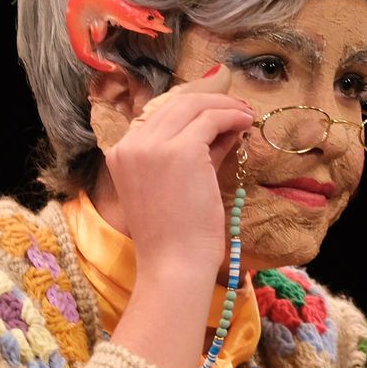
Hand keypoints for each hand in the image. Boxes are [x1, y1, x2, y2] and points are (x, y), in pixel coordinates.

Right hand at [98, 66, 253, 367]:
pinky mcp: (179, 150)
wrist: (174, 265)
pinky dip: (231, 116)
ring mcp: (152, 145)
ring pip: (193, 106)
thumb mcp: (180, 184)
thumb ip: (197, 152)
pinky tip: (246, 123)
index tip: (216, 112)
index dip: (190, 109)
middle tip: (238, 108)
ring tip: (246, 114)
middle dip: (210, 101)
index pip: (158, 116)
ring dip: (224, 106)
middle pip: (174, 104)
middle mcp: (130, 144)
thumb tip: (223, 127)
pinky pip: (210, 119)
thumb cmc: (176, 236)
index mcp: (120, 153)